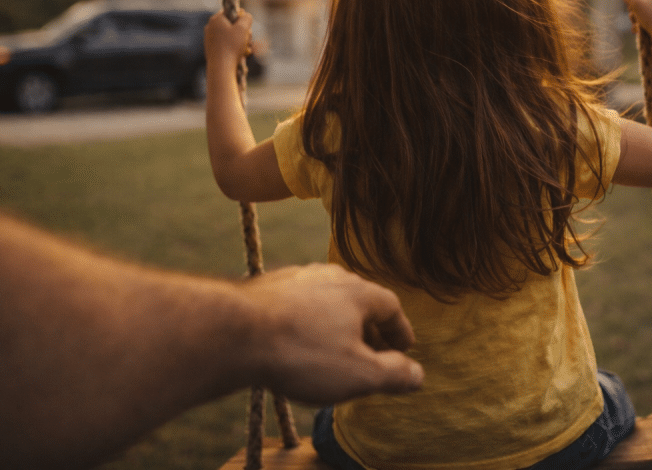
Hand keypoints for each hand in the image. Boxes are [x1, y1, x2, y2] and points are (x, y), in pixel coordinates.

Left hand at [204, 9, 252, 68]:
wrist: (221, 68)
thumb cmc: (232, 46)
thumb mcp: (243, 28)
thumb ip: (246, 18)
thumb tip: (245, 15)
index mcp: (216, 19)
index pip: (231, 12)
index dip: (241, 18)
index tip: (247, 27)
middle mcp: (210, 27)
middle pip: (232, 25)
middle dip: (243, 32)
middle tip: (248, 39)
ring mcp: (210, 39)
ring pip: (230, 36)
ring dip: (241, 41)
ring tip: (246, 49)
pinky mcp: (212, 49)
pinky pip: (226, 45)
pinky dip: (234, 48)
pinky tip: (240, 55)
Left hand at [240, 264, 423, 404]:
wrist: (234, 332)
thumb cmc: (301, 353)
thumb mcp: (358, 374)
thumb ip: (393, 375)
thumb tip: (418, 375)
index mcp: (358, 292)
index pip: (391, 307)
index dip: (399, 331)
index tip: (405, 349)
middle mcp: (329, 276)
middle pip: (359, 302)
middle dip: (369, 329)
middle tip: (373, 355)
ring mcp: (295, 279)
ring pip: (326, 302)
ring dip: (336, 325)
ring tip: (335, 351)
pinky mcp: (266, 289)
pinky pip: (298, 307)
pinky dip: (307, 325)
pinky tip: (298, 345)